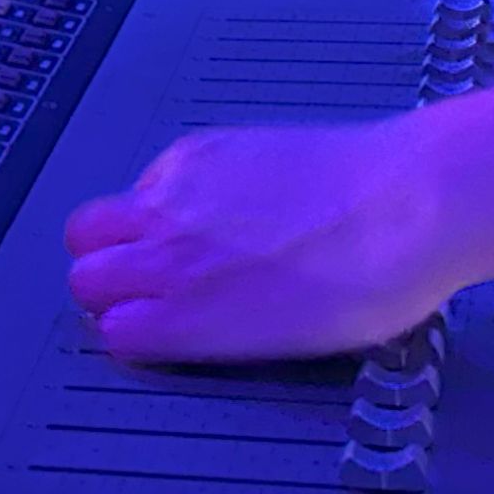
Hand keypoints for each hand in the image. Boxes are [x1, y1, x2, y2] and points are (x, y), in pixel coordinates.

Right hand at [63, 116, 467, 363]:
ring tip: (169, 243)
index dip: (131, 334)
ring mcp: (174, 195)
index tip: (152, 331)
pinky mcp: (196, 149)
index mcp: (188, 317)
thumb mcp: (290, 343)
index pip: (109, 332)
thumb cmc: (372, 283)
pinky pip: (146, 178)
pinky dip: (159, 195)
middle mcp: (167, 254)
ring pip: (96, 221)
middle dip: (105, 287)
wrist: (409, 202)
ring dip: (117, 237)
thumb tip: (183, 327)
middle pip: (84, 275)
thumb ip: (217, 335)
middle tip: (146, 289)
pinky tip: (212, 201)